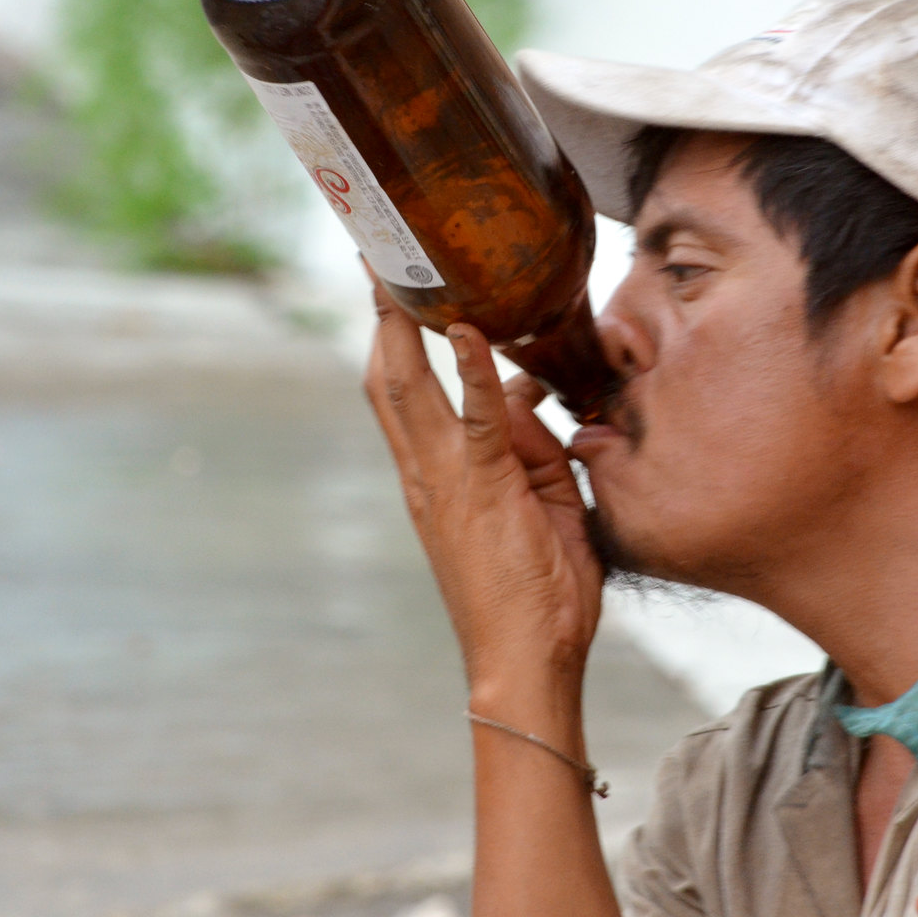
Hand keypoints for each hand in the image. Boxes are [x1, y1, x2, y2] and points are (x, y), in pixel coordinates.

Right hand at [362, 277, 603, 693]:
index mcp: (433, 474)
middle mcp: (425, 471)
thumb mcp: (539, 499)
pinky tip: (470, 329)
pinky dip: (474, 370)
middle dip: (381, 313)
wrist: (527, 662)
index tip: (392, 284)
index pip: (401, 389)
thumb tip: (531, 392)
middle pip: (386, 376)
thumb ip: (530, 444)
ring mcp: (445, 480)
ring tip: (401, 268)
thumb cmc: (539, 591)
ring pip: (408, 387)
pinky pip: (477, 418)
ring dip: (404, 323)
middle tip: (378, 254)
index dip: (392, 334)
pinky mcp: (478, 490)